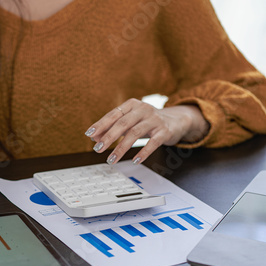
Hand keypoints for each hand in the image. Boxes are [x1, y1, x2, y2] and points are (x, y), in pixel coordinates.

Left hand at [85, 99, 209, 163]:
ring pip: (135, 133)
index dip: (101, 124)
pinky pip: (153, 143)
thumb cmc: (147, 121)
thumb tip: (93, 137)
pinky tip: (135, 160)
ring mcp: (154, 120)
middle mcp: (143, 109)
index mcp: (132, 105)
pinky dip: (143, 152)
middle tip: (98, 149)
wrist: (176, 120)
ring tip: (111, 159)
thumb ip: (112, 128)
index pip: (113, 114)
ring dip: (121, 148)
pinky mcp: (164, 131)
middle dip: (108, 137)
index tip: (89, 134)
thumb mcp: (130, 122)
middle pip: (122, 123)